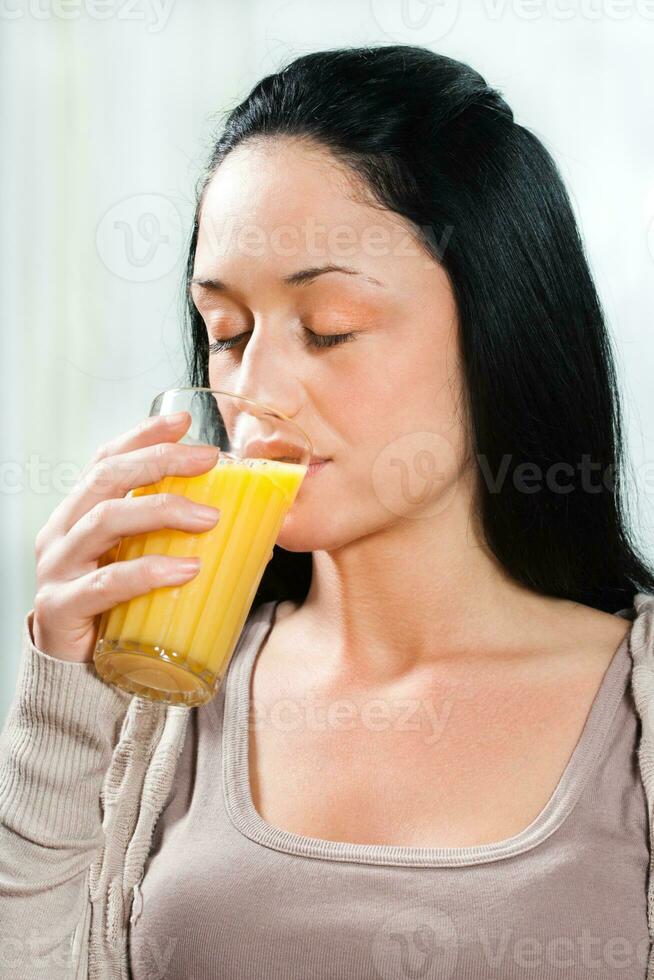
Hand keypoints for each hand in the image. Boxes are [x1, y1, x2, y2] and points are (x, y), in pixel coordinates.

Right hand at [32, 412, 221, 662]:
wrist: (80, 677)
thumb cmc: (119, 612)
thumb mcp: (142, 562)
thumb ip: (170, 538)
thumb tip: (246, 517)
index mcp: (79, 515)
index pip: (105, 460)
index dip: (142, 436)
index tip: (184, 421)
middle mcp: (62, 532)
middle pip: (106, 479)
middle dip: (160, 461)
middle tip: (210, 459)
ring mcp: (57, 569)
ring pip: (106, 520)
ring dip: (162, 509)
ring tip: (209, 517)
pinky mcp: (61, 608)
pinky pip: (107, 583)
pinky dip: (149, 572)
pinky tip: (186, 570)